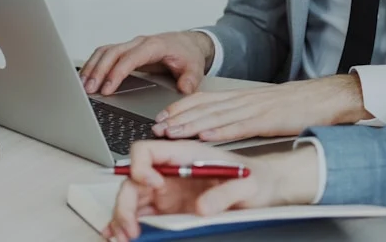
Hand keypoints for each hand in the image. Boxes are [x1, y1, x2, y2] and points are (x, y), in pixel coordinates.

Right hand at [81, 31, 215, 95]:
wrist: (188, 44)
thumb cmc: (188, 54)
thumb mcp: (195, 67)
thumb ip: (191, 79)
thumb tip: (184, 88)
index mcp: (154, 46)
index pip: (130, 58)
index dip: (116, 73)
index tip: (107, 89)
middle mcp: (139, 43)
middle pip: (112, 53)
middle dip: (98, 71)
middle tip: (89, 90)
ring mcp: (131, 45)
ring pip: (105, 51)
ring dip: (92, 67)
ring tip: (82, 86)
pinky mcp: (126, 51)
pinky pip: (105, 54)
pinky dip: (93, 64)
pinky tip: (86, 77)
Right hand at [101, 140, 320, 241]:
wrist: (264, 189)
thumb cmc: (254, 179)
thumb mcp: (247, 184)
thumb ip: (226, 192)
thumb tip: (203, 207)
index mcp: (184, 155)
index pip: (146, 151)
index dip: (140, 167)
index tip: (153, 185)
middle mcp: (170, 172)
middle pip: (131, 181)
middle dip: (125, 204)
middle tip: (132, 228)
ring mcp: (166, 191)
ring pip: (132, 200)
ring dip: (122, 218)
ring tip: (124, 237)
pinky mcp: (168, 209)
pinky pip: (140, 215)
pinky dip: (126, 225)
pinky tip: (122, 236)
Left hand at [152, 75, 370, 140]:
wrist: (323, 98)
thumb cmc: (295, 105)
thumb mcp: (262, 107)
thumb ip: (240, 114)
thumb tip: (217, 124)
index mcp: (241, 96)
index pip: (203, 99)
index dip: (180, 107)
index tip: (161, 116)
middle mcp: (243, 100)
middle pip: (203, 107)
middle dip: (177, 118)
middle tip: (156, 127)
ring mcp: (254, 109)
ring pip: (216, 116)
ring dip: (191, 125)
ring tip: (172, 133)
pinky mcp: (267, 120)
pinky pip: (240, 126)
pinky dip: (220, 130)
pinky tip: (205, 135)